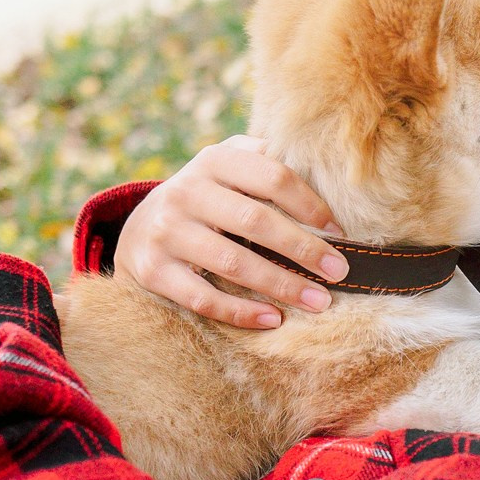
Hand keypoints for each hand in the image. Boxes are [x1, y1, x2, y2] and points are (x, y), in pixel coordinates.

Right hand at [118, 136, 348, 327]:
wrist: (141, 228)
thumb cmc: (207, 196)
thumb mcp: (228, 166)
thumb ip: (265, 160)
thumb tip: (323, 172)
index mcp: (213, 160)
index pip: (272, 177)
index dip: (310, 205)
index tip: (338, 232)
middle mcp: (186, 192)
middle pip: (256, 221)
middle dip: (304, 250)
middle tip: (339, 272)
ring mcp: (167, 232)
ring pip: (233, 263)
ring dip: (282, 285)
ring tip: (319, 301)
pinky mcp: (153, 270)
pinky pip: (204, 298)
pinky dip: (242, 312)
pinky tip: (273, 318)